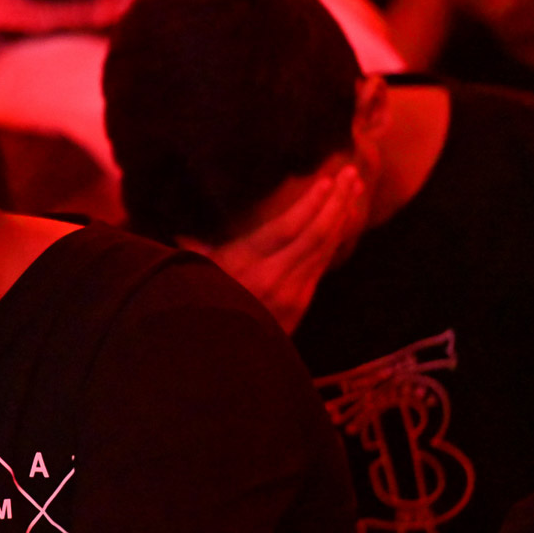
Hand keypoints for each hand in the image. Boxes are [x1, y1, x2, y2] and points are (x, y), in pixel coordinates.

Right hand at [180, 165, 363, 332]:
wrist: (221, 359)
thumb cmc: (202, 307)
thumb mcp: (196, 275)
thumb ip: (194, 251)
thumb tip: (178, 233)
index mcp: (245, 266)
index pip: (288, 229)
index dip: (310, 204)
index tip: (327, 180)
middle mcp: (273, 279)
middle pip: (315, 235)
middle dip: (337, 201)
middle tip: (352, 173)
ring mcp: (292, 294)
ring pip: (324, 248)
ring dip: (343, 216)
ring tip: (356, 187)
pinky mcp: (301, 304)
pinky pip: (323, 263)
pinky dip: (336, 237)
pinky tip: (344, 218)